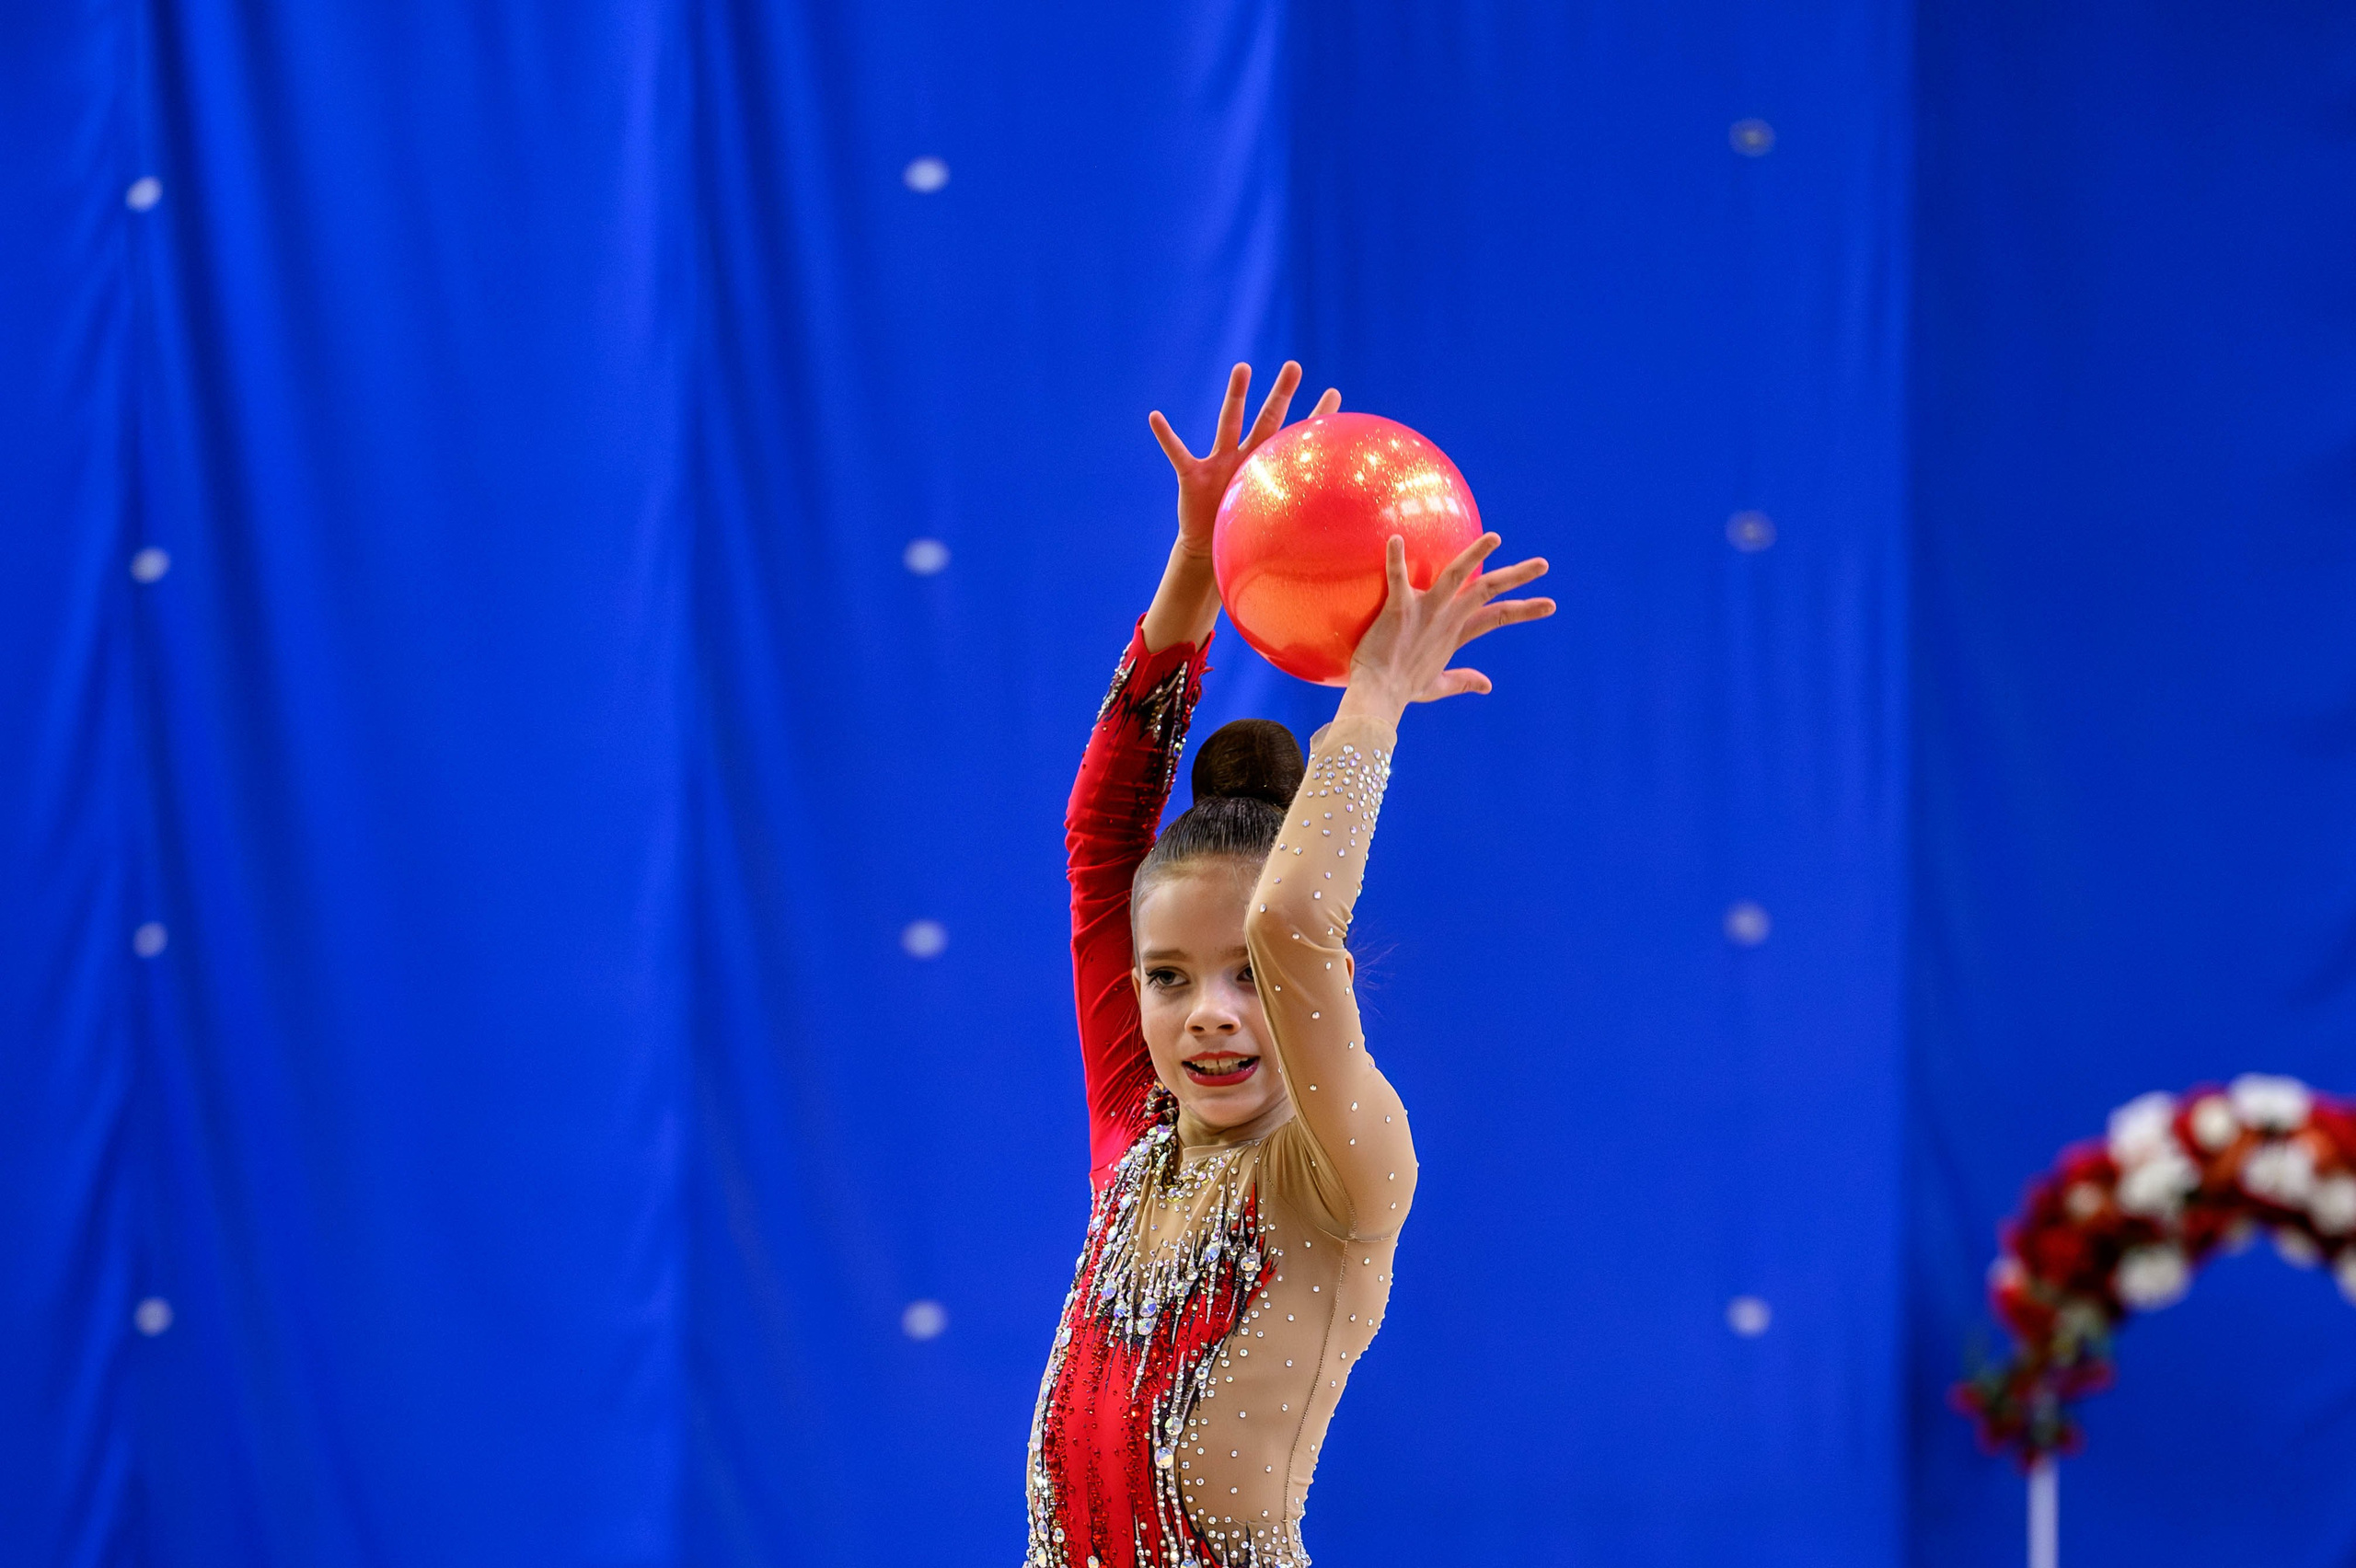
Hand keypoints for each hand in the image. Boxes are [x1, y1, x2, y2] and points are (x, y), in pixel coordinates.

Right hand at [1150, 362, 1339, 556]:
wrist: (1209, 549)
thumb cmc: (1243, 531)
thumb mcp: (1272, 521)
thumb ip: (1295, 510)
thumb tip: (1337, 519)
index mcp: (1267, 467)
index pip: (1296, 438)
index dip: (1315, 418)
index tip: (1336, 393)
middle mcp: (1245, 457)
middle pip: (1267, 419)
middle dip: (1281, 393)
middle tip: (1295, 366)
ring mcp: (1219, 463)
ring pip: (1229, 423)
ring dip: (1236, 396)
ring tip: (1243, 368)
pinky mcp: (1193, 476)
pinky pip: (1178, 452)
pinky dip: (1166, 436)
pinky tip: (1155, 418)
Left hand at [1339, 533, 1554, 721]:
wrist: (1377, 698)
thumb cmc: (1400, 690)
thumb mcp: (1436, 686)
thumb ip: (1462, 681)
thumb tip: (1487, 685)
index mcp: (1455, 633)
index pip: (1498, 617)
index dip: (1525, 610)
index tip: (1550, 604)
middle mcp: (1446, 618)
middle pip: (1488, 590)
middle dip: (1516, 577)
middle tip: (1543, 564)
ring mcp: (1424, 612)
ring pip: (1456, 575)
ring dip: (1475, 554)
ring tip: (1495, 537)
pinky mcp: (1399, 609)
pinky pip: (1397, 578)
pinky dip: (1396, 558)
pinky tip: (1395, 538)